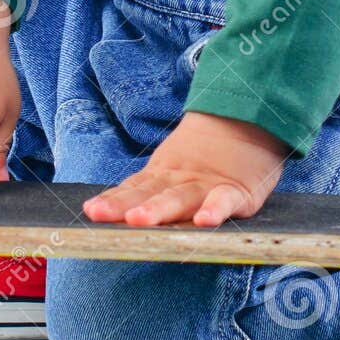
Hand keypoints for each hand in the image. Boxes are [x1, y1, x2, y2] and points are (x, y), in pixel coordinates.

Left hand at [81, 110, 290, 227]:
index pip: (132, 189)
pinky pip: (225, 201)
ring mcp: (206, 185)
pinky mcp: (237, 192)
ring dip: (159, 209)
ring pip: (180, 198)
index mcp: (162, 175)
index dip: (112, 200)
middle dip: (126, 206)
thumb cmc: (207, 154)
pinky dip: (215, 209)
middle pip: (149, 194)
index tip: (90, 211)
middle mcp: (179, 180)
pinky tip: (204, 221)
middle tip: (105, 216)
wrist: (248, 118)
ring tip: (140, 220)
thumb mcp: (172, 164)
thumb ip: (147, 188)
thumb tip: (107, 209)